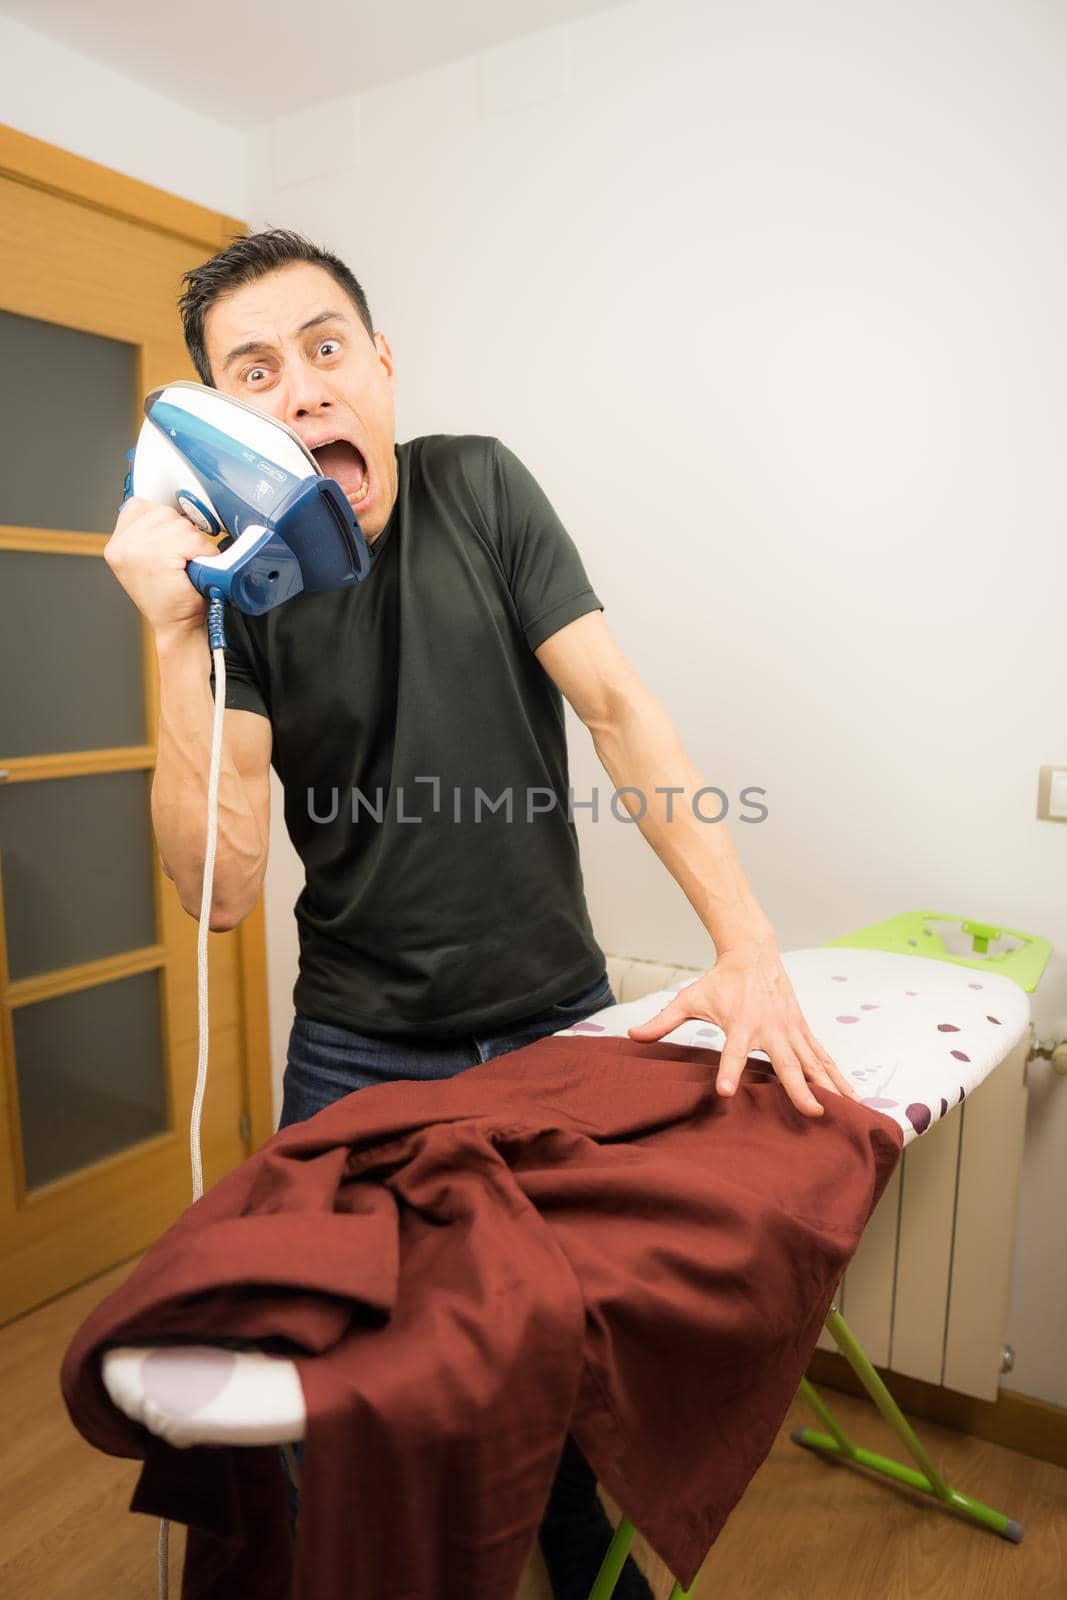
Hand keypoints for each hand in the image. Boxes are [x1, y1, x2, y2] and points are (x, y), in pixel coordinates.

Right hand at [104, 497, 221, 638]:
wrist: (177, 628)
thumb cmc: (172, 596)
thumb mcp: (150, 559)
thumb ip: (151, 534)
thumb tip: (172, 508)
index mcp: (117, 544)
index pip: (141, 506)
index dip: (165, 522)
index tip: (172, 543)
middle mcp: (122, 545)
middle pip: (165, 514)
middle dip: (183, 534)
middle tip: (183, 560)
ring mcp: (136, 551)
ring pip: (182, 526)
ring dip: (195, 545)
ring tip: (188, 566)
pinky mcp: (156, 559)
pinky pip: (192, 541)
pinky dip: (203, 553)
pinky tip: (195, 570)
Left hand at [627, 936, 861, 1118]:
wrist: (753, 953)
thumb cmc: (719, 981)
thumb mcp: (689, 999)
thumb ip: (663, 1022)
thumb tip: (632, 1036)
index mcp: (741, 1023)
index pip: (733, 1052)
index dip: (729, 1070)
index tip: (727, 1092)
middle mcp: (770, 1028)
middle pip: (786, 1062)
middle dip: (799, 1088)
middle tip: (812, 1111)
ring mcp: (791, 1028)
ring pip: (813, 1061)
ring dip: (829, 1085)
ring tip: (846, 1109)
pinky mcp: (802, 1029)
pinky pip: (822, 1055)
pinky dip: (836, 1074)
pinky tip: (850, 1095)